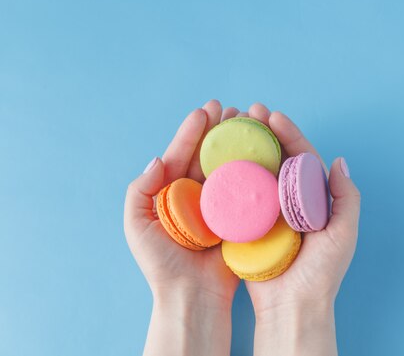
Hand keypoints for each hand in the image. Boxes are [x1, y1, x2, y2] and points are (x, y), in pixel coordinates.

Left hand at [124, 100, 241, 355]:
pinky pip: (248, 188)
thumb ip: (139, 191)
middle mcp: (198, 194)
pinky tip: (264, 150)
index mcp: (173, 192)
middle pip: (209, 154)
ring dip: (239, 142)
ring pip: (230, 166)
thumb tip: (157, 159)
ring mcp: (221, 205)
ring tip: (249, 120)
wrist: (192, 296)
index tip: (205, 111)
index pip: (183, 154)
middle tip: (231, 108)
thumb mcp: (137, 226)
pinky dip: (255, 168)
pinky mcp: (240, 217)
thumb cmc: (161, 264)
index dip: (192, 131)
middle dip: (220, 129)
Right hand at [245, 103, 360, 355]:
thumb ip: (346, 198)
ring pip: (255, 174)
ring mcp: (266, 213)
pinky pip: (238, 198)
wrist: (292, 308)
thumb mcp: (344, 234)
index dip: (290, 135)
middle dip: (264, 133)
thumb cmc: (322, 274)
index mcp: (313, 200)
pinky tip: (218, 160)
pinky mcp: (246, 227)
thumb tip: (339, 160)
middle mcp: (289, 202)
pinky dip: (229, 178)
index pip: (302, 158)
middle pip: (276, 159)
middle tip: (249, 111)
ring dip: (245, 149)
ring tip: (231, 127)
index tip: (274, 116)